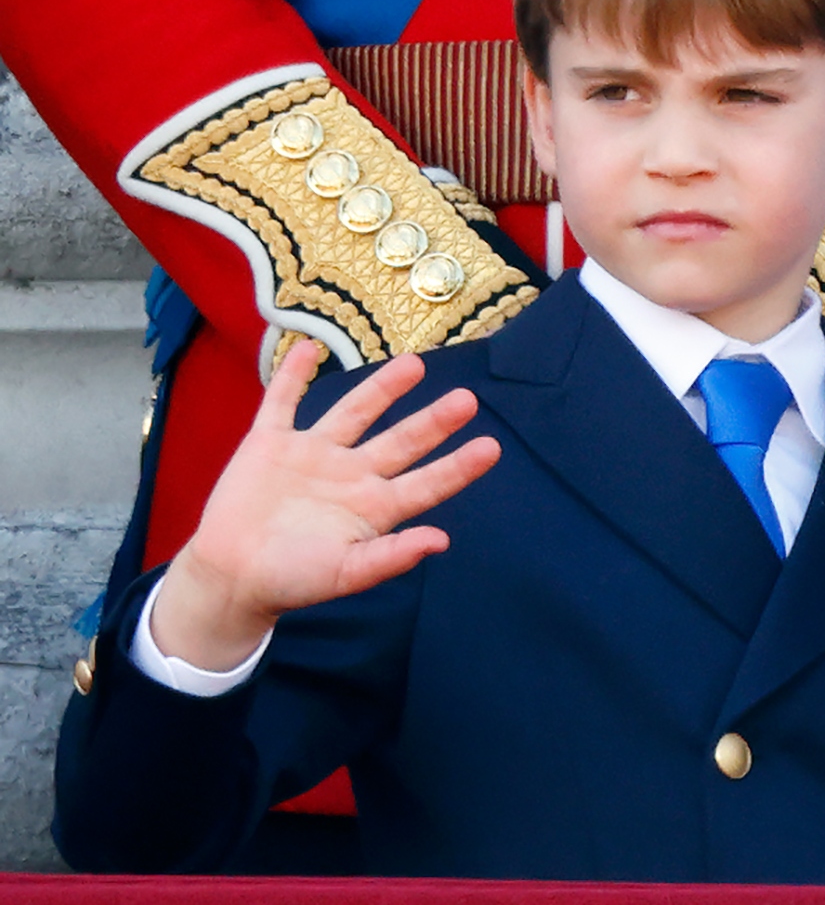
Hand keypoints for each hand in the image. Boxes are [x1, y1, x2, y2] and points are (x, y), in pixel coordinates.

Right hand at [151, 344, 497, 672]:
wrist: (229, 577)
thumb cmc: (290, 580)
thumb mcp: (345, 573)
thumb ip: (390, 557)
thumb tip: (441, 541)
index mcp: (373, 507)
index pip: (426, 483)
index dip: (458, 467)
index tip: (492, 447)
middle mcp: (351, 474)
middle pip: (401, 441)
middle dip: (433, 421)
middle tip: (467, 399)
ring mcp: (312, 455)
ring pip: (354, 412)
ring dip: (382, 388)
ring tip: (415, 364)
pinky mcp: (269, 444)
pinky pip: (282, 403)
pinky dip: (292, 376)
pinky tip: (307, 347)